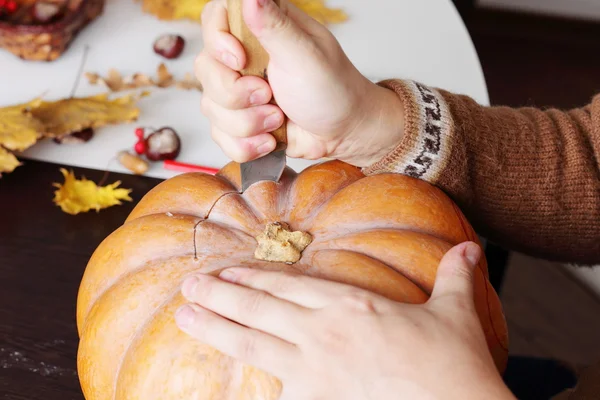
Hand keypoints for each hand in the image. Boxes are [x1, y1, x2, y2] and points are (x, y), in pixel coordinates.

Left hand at [175, 242, 515, 399]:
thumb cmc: (455, 366)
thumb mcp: (456, 314)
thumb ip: (455, 277)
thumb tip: (469, 249)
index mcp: (352, 305)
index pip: (291, 284)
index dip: (256, 277)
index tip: (229, 271)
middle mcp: (325, 331)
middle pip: (260, 308)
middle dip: (221, 295)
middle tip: (189, 286)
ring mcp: (315, 367)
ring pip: (254, 342)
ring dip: (216, 328)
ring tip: (186, 316)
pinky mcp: (316, 399)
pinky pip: (270, 394)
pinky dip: (244, 389)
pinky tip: (217, 388)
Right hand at [196, 0, 404, 166]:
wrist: (344, 133)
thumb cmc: (334, 90)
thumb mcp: (306, 55)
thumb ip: (275, 25)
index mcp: (261, 29)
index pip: (214, 19)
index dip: (218, 42)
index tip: (241, 61)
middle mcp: (245, 57)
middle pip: (206, 69)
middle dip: (237, 95)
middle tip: (270, 96)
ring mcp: (239, 91)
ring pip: (211, 108)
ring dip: (247, 123)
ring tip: (278, 120)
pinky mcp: (239, 121)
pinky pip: (220, 136)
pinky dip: (246, 145)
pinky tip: (270, 139)